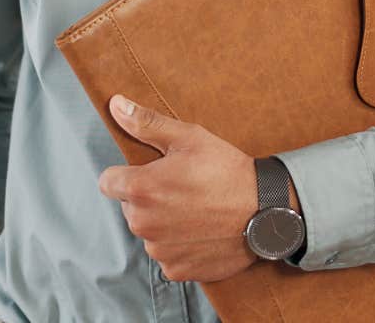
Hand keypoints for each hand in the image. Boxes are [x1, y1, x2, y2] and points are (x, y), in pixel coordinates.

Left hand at [96, 94, 260, 282]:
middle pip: (130, 207)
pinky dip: (180, 246)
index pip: (108, 182)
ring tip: (196, 211)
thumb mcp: (189, 138)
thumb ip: (146, 123)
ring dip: (163, 223)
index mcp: (140, 189)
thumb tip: (115, 104)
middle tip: (183, 189)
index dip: (129, 174)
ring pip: (149, 232)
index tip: (152, 173)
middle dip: (148, 198)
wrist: (266, 210)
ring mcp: (159, 250)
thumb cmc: (227, 170)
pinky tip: (202, 232)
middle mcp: (143, 223)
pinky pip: (167, 255)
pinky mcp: (176, 270)